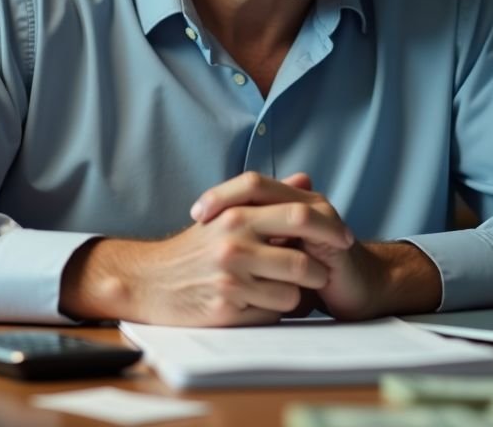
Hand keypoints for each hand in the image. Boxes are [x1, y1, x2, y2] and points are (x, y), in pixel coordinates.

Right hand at [59, 173, 351, 325]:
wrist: (148, 281)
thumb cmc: (193, 249)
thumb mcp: (226, 214)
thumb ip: (267, 197)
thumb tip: (306, 178)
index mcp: (238, 214)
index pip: (300, 215)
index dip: (330, 228)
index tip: (344, 239)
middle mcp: (234, 243)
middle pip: (302, 260)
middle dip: (320, 270)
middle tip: (324, 273)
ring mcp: (230, 278)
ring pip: (291, 294)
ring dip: (295, 295)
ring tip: (282, 289)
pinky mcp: (225, 309)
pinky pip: (270, 314)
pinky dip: (272, 311)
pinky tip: (257, 303)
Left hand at [190, 172, 442, 320]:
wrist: (358, 288)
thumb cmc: (311, 276)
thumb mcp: (274, 259)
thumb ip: (250, 245)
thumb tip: (208, 240)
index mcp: (285, 201)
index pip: (247, 185)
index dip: (219, 195)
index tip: (194, 214)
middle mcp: (302, 200)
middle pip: (258, 184)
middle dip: (225, 197)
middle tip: (199, 215)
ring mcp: (319, 214)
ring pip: (277, 199)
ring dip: (247, 210)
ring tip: (219, 226)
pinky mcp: (334, 233)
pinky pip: (304, 224)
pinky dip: (279, 233)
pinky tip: (258, 244)